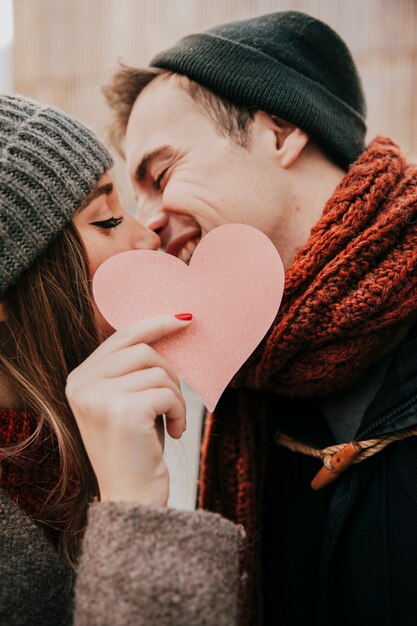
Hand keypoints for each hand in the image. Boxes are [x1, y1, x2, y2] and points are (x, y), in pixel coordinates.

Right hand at [65, 314, 190, 505]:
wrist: (130, 498)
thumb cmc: (135, 448)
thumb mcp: (126, 401)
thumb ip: (131, 368)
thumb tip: (167, 325)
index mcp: (79, 379)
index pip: (121, 336)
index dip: (156, 324)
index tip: (184, 319)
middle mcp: (82, 385)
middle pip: (143, 349)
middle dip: (169, 372)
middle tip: (174, 400)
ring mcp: (99, 397)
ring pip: (159, 371)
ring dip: (175, 396)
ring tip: (171, 421)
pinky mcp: (122, 411)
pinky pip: (167, 393)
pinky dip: (179, 411)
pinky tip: (173, 431)